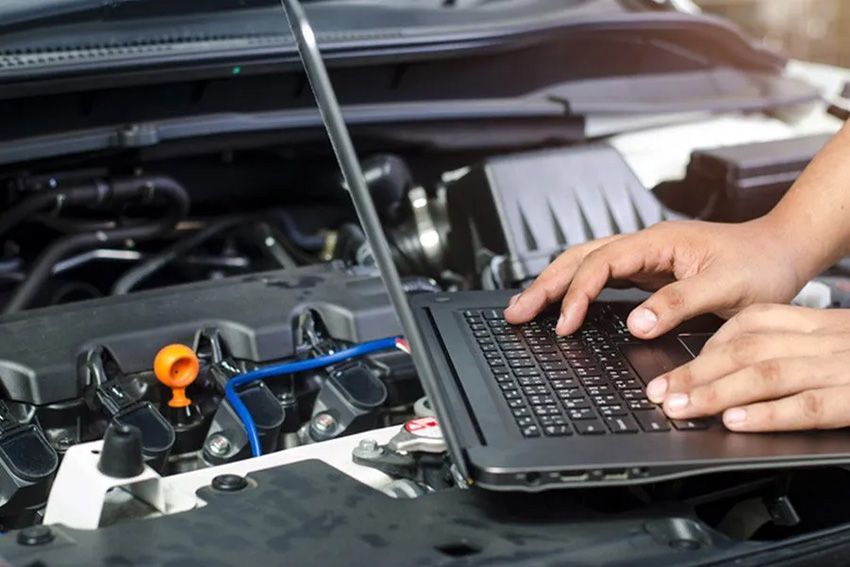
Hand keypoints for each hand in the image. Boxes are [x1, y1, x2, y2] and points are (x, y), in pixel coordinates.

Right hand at [504, 218, 809, 337]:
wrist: (781, 251)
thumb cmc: (760, 264)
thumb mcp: (725, 288)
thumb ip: (677, 303)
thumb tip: (634, 323)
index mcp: (656, 242)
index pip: (600, 264)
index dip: (577, 295)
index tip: (565, 326)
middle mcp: (644, 245)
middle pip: (579, 258)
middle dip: (544, 285)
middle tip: (516, 311)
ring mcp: (644, 257)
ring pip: (584, 264)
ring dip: (553, 284)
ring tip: (526, 306)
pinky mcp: (648, 271)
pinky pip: (601, 276)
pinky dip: (576, 290)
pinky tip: (565, 304)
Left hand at [646, 304, 849, 430]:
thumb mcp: (842, 340)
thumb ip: (797, 347)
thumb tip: (737, 368)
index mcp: (819, 324)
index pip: (753, 323)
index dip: (708, 346)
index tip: (674, 365)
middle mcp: (826, 340)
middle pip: (747, 349)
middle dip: (695, 371)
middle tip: (658, 391)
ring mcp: (841, 367)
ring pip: (766, 374)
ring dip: (716, 392)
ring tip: (680, 406)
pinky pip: (807, 406)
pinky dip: (766, 414)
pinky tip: (734, 421)